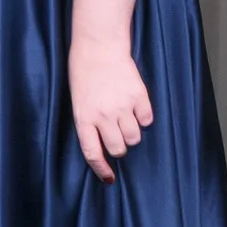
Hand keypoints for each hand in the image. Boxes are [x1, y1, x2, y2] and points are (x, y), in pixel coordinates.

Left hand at [69, 37, 152, 182]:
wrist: (99, 48)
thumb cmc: (84, 74)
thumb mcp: (79, 101)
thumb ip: (90, 121)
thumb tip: (104, 143)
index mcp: (83, 118)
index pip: (92, 152)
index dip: (101, 169)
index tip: (108, 179)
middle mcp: (103, 116)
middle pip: (118, 148)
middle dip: (119, 146)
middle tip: (116, 135)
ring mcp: (122, 107)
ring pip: (135, 137)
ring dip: (132, 133)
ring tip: (125, 118)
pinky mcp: (139, 97)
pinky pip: (148, 120)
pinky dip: (144, 118)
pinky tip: (135, 106)